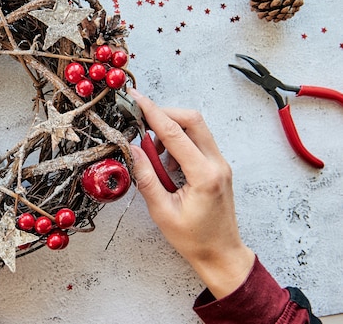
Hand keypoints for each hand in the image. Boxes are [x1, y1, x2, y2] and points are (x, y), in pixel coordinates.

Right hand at [128, 89, 254, 298]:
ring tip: (153, 153)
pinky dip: (179, 142)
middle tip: (140, 120)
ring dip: (172, 129)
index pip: (175, 133)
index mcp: (204, 175)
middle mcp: (217, 164)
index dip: (153, 112)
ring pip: (197, 128)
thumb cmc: (194, 239)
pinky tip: (166, 163)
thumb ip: (146, 177)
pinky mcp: (218, 167)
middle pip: (192, 120)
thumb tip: (132, 149)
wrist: (221, 254)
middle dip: (164, 114)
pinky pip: (198, 142)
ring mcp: (221, 164)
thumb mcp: (162, 212)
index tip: (137, 99)